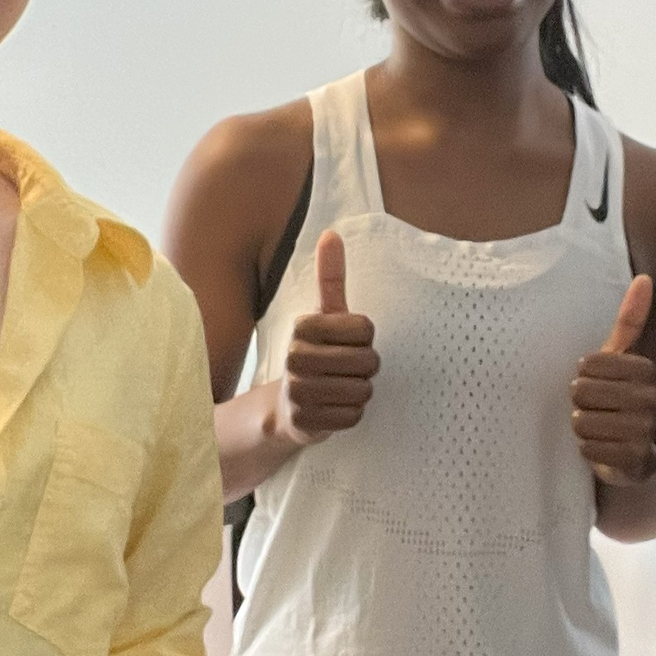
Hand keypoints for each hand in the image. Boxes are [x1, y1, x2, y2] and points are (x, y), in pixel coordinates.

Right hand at [271, 231, 378, 444]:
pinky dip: (350, 415)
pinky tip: (334, 408)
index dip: (365, 339)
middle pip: (368, 361)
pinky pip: (353, 416)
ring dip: (360, 392)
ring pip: (363, 390)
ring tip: (340, 389)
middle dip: (366, 368)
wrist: (287, 407)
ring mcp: (298, 391)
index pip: (366, 329)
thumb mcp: (324, 316)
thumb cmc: (316, 354)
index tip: (347, 343)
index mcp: (303, 327)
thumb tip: (331, 234)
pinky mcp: (305, 421)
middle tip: (347, 370)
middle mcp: (295, 357)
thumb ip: (331, 278)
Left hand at [571, 274, 655, 485]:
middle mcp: (651, 400)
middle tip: (590, 408)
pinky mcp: (635, 461)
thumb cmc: (620, 400)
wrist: (636, 458)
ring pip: (583, 422)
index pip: (591, 363)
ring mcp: (645, 431)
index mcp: (646, 372)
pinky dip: (586, 450)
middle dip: (579, 402)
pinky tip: (598, 447)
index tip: (591, 380)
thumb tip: (645, 278)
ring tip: (595, 427)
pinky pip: (590, 450)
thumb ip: (630, 322)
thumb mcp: (620, 362)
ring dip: (581, 426)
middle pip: (583, 392)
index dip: (582, 374)